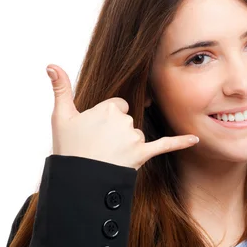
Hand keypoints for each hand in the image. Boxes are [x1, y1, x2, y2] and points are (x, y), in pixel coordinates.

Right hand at [45, 64, 198, 169]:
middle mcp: (123, 120)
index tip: (95, 131)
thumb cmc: (68, 149)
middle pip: (127, 120)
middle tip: (99, 147)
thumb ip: (60, 88)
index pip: (117, 106)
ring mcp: (133, 138)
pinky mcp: (142, 154)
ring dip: (127, 145)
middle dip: (117, 132)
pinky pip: (165, 144)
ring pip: (137, 135)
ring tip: (108, 158)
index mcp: (107, 108)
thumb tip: (50, 64)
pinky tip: (196, 139)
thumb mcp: (60, 117)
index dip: (107, 118)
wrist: (77, 182)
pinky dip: (181, 142)